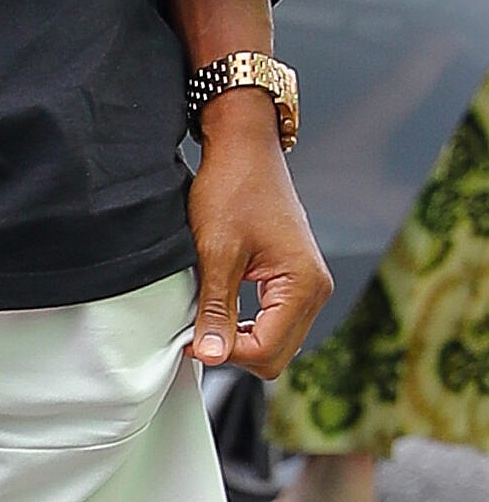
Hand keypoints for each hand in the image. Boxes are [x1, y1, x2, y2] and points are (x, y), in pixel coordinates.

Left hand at [187, 95, 331, 375]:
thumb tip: (210, 355)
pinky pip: (274, 320)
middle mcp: (315, 290)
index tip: (186, 340)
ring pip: (276, 340)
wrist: (243, 146)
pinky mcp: (294, 278)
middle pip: (276, 353)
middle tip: (192, 332)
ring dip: (239, 337)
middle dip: (233, 349)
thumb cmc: (231, 187)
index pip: (267, 351)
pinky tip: (218, 309)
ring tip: (202, 318)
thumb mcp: (215, 250)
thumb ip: (216, 307)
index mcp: (304, 286)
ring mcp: (308, 285)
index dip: (223, 352)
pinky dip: (246, 322)